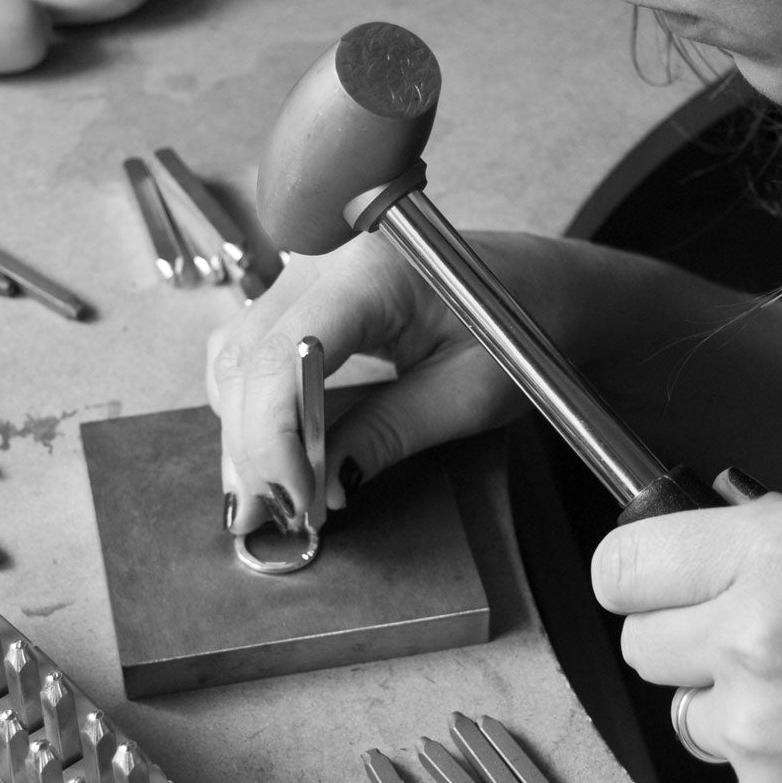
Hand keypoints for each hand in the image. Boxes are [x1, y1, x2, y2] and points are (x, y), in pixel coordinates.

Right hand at [206, 228, 645, 532]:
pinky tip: (274, 454)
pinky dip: (253, 408)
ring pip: (238, 359)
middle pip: (248, 360)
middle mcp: (325, 264)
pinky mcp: (308, 301)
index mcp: (372, 274)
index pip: (285, 357)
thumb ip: (387, 435)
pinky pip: (252, 353)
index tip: (296, 501)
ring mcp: (310, 278)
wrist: (544, 289)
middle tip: (272, 518)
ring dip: (245, 432)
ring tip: (272, 497)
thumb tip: (322, 487)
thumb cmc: (522, 329)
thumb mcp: (466, 395)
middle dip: (252, 447)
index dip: (274, 438)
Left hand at [593, 482, 781, 782]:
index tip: (644, 587)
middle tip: (745, 646)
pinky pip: (735, 775)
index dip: (633, 577)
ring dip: (727, 709)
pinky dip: (773, 769)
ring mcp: (756, 726)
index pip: (626, 562)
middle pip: (638, 642)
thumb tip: (725, 542)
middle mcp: (754, 632)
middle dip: (682, 643)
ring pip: (683, 711)